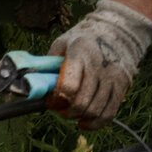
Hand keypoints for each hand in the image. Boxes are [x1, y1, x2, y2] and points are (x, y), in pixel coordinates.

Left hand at [48, 0, 151, 127]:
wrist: (120, 28)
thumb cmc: (85, 38)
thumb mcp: (63, 42)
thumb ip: (47, 63)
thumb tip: (28, 83)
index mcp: (80, 53)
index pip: (68, 87)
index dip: (56, 100)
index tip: (51, 101)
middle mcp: (99, 65)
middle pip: (80, 103)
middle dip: (66, 112)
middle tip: (61, 108)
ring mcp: (113, 75)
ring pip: (95, 110)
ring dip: (79, 117)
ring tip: (73, 111)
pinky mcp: (123, 84)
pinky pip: (110, 113)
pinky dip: (96, 123)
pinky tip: (86, 122)